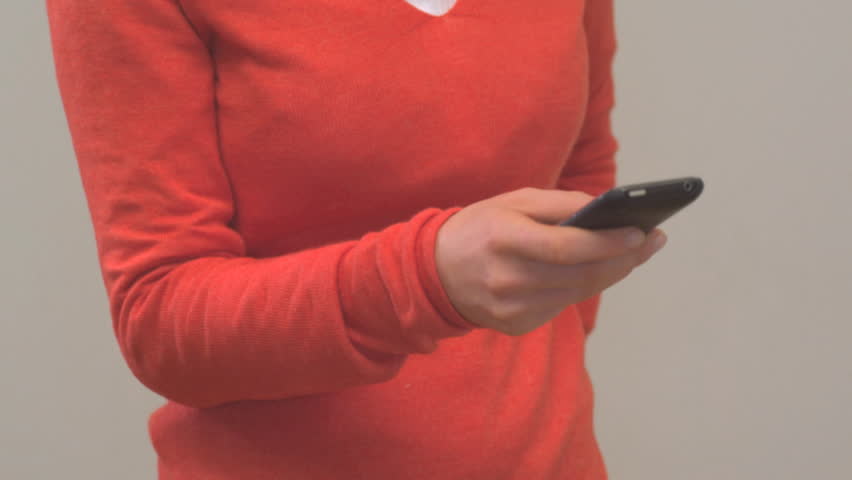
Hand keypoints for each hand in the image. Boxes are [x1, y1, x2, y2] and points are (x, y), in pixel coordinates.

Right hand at [435, 187, 666, 335]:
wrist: (434, 273)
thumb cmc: (480, 228)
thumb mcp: (511, 201)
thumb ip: (558, 204)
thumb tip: (606, 210)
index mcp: (502, 240)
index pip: (566, 247)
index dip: (608, 242)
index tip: (643, 232)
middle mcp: (507, 279)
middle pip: (581, 274)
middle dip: (624, 258)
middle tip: (653, 241)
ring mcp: (511, 309)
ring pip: (578, 292)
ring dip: (611, 272)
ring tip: (635, 252)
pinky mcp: (516, 326)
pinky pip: (562, 305)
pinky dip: (583, 286)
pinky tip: (598, 269)